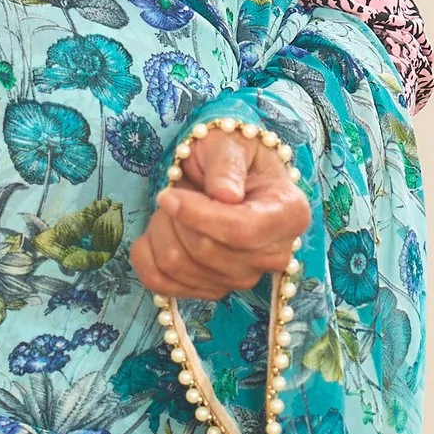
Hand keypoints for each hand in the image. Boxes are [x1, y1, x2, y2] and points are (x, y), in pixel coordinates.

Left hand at [131, 127, 309, 299]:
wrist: (225, 175)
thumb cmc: (232, 154)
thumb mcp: (229, 143)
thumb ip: (226, 165)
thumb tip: (225, 195)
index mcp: (288, 215)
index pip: (241, 231)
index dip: (198, 216)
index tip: (168, 195)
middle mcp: (273, 255)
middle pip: (207, 252)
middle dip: (175, 218)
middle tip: (172, 193)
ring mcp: (244, 277)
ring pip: (180, 267)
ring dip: (160, 232)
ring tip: (170, 208)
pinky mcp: (213, 289)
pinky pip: (163, 284)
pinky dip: (146, 257)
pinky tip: (154, 232)